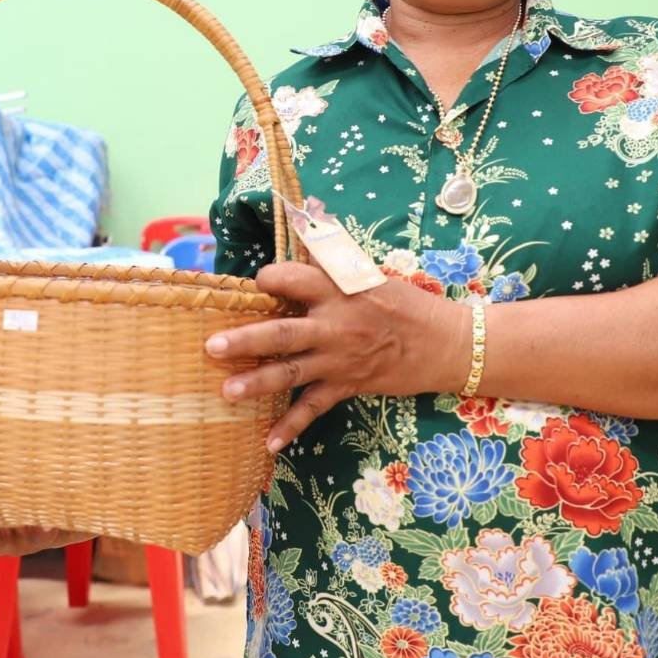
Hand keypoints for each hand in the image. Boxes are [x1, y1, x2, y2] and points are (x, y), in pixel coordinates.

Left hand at [204, 262, 465, 452]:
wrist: (444, 343)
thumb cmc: (404, 303)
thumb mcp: (369, 273)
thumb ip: (330, 254)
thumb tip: (307, 213)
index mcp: (339, 290)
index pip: (294, 278)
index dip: (270, 278)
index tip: (257, 282)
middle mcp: (335, 325)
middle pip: (283, 332)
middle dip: (247, 340)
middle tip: (212, 347)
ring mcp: (339, 359)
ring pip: (292, 372)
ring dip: (257, 383)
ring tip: (225, 391)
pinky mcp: (348, 385)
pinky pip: (314, 408)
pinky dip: (292, 427)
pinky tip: (268, 443)